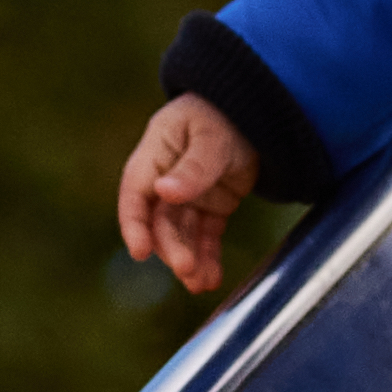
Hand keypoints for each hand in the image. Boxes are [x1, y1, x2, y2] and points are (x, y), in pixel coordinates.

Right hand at [114, 91, 261, 294]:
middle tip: (186, 269)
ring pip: (182, 234)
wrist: (257, 108)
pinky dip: (207, 256)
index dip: (134, 224)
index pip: (135, 194)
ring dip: (189, 259)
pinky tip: (211, 278)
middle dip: (172, 248)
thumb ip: (193, 167)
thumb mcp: (211, 137)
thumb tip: (164, 192)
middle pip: (161, 220)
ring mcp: (188, 194)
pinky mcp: (211, 205)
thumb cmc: (225, 112)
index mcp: (155, 154)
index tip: (140, 252)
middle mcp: (166, 179)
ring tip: (201, 283)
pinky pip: (205, 235)